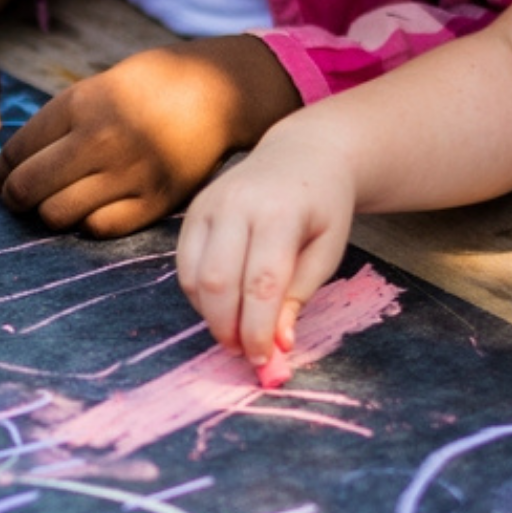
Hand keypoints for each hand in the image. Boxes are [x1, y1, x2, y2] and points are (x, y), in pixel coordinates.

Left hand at [0, 35, 299, 239]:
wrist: (218, 93)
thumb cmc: (150, 88)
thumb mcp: (97, 89)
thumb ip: (54, 127)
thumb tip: (3, 173)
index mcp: (80, 104)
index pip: (17, 150)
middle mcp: (100, 139)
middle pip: (29, 188)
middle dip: (15, 198)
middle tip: (21, 198)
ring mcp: (128, 173)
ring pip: (57, 214)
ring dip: (50, 213)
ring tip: (60, 201)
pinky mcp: (153, 202)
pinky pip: (98, 229)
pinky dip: (87, 223)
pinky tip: (94, 209)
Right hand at [177, 122, 355, 361]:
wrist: (303, 154)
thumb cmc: (323, 208)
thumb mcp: (327, 252)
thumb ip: (299, 296)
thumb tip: (278, 343)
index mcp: (279, 213)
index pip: (261, 283)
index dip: (258, 328)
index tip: (263, 359)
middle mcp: (237, 204)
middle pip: (218, 282)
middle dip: (228, 327)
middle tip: (244, 352)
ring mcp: (208, 204)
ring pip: (194, 277)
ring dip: (211, 316)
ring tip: (236, 332)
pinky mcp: (193, 211)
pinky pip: (184, 266)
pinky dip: (199, 296)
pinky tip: (223, 306)